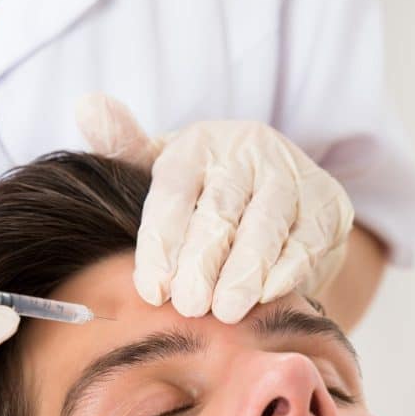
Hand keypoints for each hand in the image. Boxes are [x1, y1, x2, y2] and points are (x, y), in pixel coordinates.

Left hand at [76, 93, 353, 322]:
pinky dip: (288, 269)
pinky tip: (267, 295)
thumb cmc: (203, 192)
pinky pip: (307, 239)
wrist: (275, 196)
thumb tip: (86, 105)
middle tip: (188, 305)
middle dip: (203, 261)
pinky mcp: (328, 206)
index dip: (162, 240)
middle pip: (221, 210)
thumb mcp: (160, 168)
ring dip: (245, 270)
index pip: (174, 189)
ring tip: (226, 310)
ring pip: (266, 225)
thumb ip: (123, 146)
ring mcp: (292, 175)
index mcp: (199, 144)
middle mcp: (248, 151)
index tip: (153, 287)